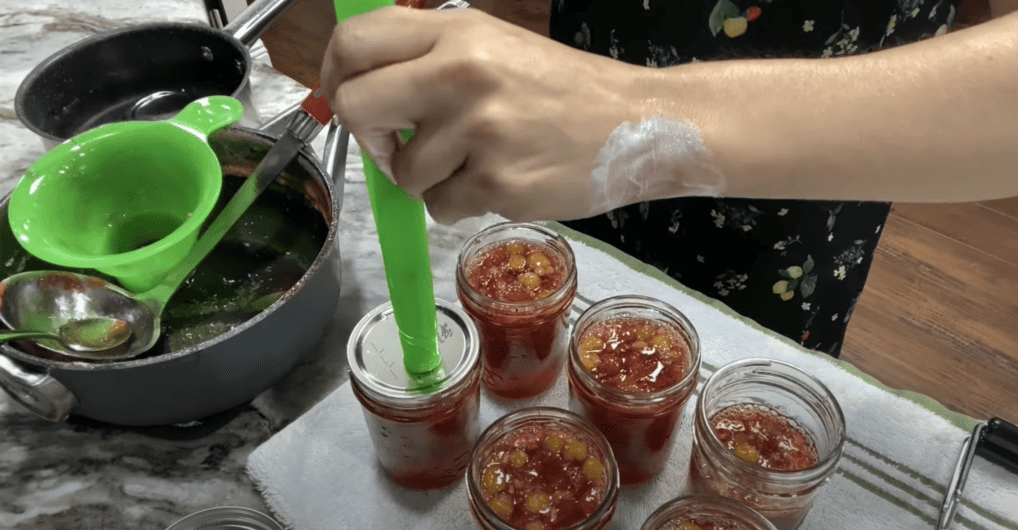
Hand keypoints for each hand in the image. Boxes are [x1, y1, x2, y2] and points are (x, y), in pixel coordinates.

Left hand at [321, 6, 644, 223]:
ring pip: (403, 173)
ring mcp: (478, 132)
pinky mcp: (496, 183)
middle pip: (357, 107)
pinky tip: (498, 182)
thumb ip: (432, 58)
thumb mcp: (497, 47)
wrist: (639, 125)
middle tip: (396, 145)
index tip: (344, 95)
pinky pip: (441, 207)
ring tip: (475, 165)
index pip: (357, 42)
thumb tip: (364, 86)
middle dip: (369, 136)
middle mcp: (461, 74)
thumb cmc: (566, 90)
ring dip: (428, 179)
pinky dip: (460, 204)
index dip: (335, 74)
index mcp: (459, 33)